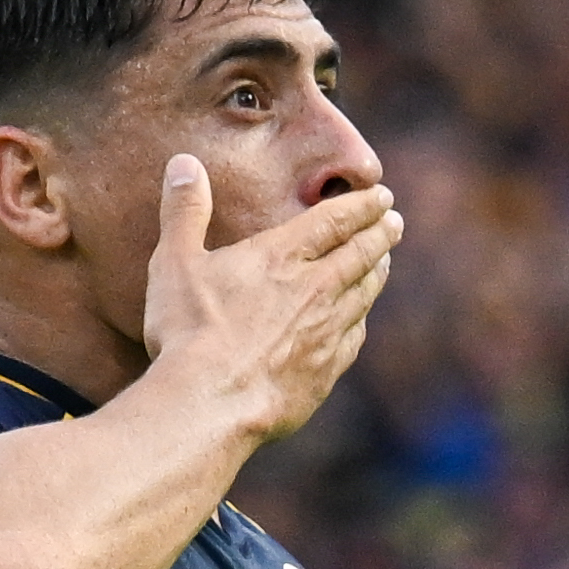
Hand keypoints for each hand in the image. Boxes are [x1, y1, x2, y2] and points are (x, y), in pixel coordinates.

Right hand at [142, 154, 402, 442]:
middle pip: (360, 254)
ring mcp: (325, 333)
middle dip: (381, 234)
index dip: (361, 205)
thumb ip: (184, 212)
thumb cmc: (188, 333)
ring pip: (363, 294)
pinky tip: (358, 322)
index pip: (334, 221)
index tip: (381, 196)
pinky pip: (353, 339)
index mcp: (281, 256)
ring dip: (376, 274)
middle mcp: (314, 290)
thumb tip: (184, 164)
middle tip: (394, 222)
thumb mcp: (174, 264)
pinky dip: (360, 322)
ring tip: (383, 263)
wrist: (211, 404)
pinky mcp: (325, 373)